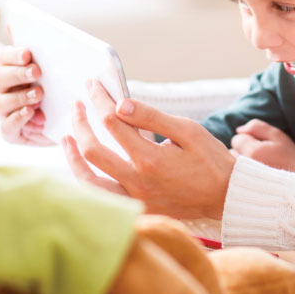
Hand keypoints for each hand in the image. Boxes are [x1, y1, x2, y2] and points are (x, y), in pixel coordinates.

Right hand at [0, 44, 53, 145]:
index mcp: (6, 68)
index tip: (28, 54)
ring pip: (0, 102)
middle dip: (18, 74)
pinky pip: (7, 126)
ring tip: (38, 95)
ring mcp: (2, 110)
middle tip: (36, 72)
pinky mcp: (9, 131)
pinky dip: (20, 120)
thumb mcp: (47, 67)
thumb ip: (34, 49)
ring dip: (20, 97)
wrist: (56, 120)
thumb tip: (13, 21)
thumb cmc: (48, 86)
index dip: (14, 54)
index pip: (3, 57)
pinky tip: (33, 114)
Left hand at [63, 79, 235, 219]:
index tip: (94, 84)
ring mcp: (134, 199)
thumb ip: (152, 117)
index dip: (100, 99)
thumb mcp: (188, 130)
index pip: (112, 122)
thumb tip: (119, 104)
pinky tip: (82, 165)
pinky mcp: (136, 209)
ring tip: (66, 137)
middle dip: (80, 122)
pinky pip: (100, 197)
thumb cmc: (211, 160)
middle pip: (92, 149)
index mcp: (150, 159)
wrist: (227, 197)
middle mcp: (137, 181)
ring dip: (73, 157)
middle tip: (78, 104)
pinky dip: (86, 180)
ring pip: (88, 180)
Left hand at [231, 119, 294, 173]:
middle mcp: (244, 166)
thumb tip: (238, 130)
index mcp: (253, 151)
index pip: (237, 139)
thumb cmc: (289, 158)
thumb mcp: (277, 136)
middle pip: (231, 151)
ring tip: (256, 166)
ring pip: (230, 164)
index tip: (260, 146)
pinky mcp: (242, 188)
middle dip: (242, 150)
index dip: (248, 139)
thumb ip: (256, 127)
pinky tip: (252, 176)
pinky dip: (239, 174)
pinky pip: (233, 176)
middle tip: (259, 157)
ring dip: (239, 162)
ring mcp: (241, 179)